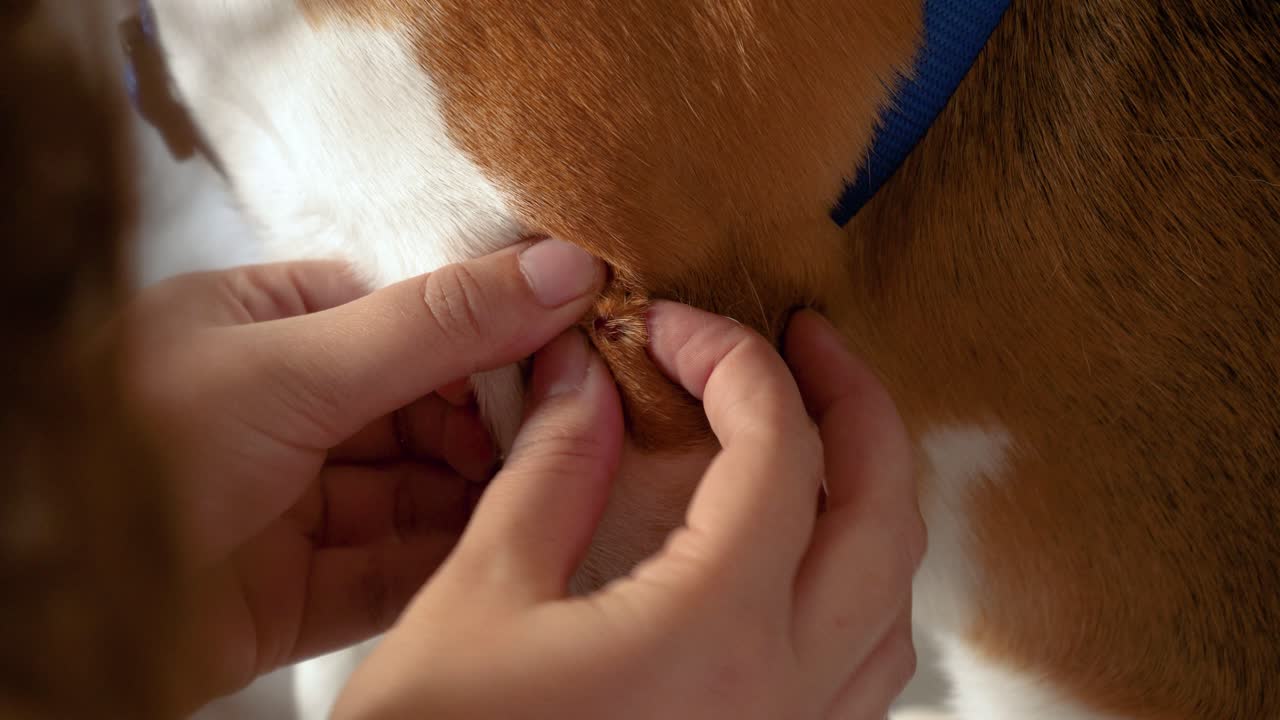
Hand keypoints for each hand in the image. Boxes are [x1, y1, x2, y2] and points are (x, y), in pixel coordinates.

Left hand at [123, 240, 604, 709]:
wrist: (50, 609)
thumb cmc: (134, 452)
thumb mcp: (291, 366)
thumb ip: (433, 323)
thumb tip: (560, 267)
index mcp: (259, 330)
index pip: (403, 316)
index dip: (486, 330)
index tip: (569, 339)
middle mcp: (281, 412)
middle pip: (420, 409)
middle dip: (492, 421)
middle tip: (576, 423)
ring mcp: (292, 505)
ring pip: (418, 493)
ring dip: (484, 494)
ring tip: (557, 486)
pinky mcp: (299, 592)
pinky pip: (396, 569)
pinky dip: (451, 561)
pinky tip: (509, 548)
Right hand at [334, 302, 924, 719]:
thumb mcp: (475, 603)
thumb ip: (547, 474)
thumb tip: (583, 374)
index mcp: (712, 638)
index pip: (778, 452)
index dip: (732, 360)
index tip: (671, 325)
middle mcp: (784, 698)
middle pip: (883, 516)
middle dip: (855, 404)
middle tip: (806, 341)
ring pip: (894, 599)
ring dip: (871, 497)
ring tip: (815, 434)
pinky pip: (866, 668)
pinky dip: (858, 584)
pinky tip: (801, 558)